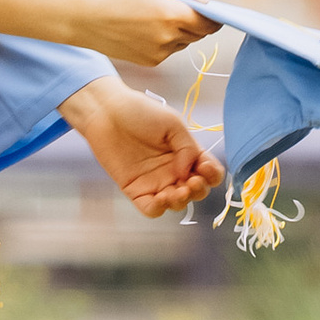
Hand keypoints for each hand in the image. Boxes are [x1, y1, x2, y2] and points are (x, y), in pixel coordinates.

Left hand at [61, 76, 222, 220]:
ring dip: (181, 201)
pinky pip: (151, 209)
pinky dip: (160, 208)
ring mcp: (156, 182)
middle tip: (191, 181)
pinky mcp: (136, 190)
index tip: (204, 168)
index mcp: (187, 154)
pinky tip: (161, 198)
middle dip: (199, 190)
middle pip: (197, 191)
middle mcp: (174, 171)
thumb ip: (187, 147)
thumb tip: (188, 172)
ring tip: (177, 191)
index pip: (210, 172)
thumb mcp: (172, 123)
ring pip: (177, 203)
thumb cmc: (139, 111)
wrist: (106, 111)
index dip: (212, 175)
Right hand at [70, 0, 219, 66]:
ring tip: (156, 16)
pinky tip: (144, 28)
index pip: (208, 22)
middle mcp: (168, 38)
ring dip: (180, 32)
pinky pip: (168, 51)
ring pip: (183, 43)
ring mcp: (159, 53)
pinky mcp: (150, 62)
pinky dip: (165, 41)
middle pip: (198, 34)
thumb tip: (204, 0)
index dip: (214, 17)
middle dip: (196, 22)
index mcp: (170, 15)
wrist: (84, 18)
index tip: (213, 11)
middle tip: (182, 8)